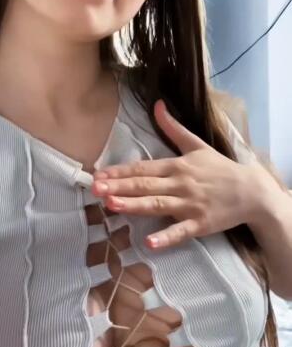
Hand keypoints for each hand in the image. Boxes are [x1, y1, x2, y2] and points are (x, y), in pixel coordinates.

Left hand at [92, 99, 255, 249]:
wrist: (251, 191)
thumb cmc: (220, 169)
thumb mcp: (197, 145)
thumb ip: (173, 128)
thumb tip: (156, 105)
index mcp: (177, 166)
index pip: (143, 168)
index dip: (120, 171)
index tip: (98, 174)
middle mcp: (180, 184)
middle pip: (145, 185)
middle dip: (119, 186)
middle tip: (96, 189)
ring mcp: (190, 205)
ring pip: (157, 205)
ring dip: (134, 205)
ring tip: (112, 205)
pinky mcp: (200, 224)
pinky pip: (181, 231)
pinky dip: (166, 237)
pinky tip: (149, 242)